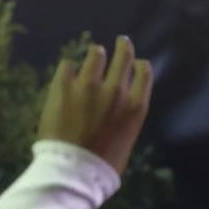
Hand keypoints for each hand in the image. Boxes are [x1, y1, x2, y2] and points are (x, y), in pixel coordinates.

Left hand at [38, 36, 153, 175]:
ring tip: (95, 53)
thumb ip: (126, 117)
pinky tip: (69, 71)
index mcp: (136, 107)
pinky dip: (70, 67)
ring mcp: (88, 85)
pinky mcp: (63, 85)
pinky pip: (67, 65)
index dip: (142, 65)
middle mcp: (116, 91)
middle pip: (123, 58)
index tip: (140, 62)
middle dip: (124, 47)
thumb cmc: (105, 163)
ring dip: (97, 53)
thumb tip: (121, 109)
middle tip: (122, 41)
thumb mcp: (128, 138)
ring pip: (95, 55)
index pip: (144, 73)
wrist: (75, 167)